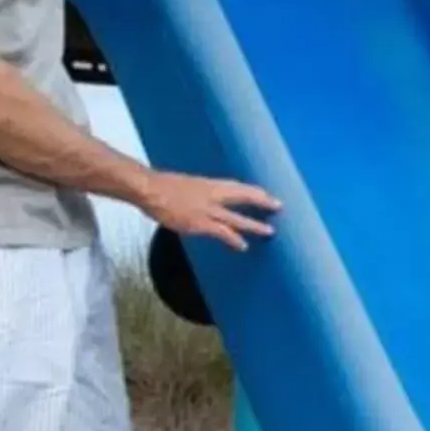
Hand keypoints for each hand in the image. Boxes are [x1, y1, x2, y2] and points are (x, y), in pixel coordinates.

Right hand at [138, 170, 280, 250]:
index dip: (255, 191)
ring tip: (270, 232)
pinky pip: (222, 232)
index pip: (238, 186)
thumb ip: (198, 192)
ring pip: (237, 218)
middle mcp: (213, 194)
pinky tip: (243, 246)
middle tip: (279, 207)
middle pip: (244, 196)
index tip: (269, 196)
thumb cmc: (162, 186)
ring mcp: (207, 209)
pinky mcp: (200, 223)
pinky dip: (234, 239)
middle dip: (262, 202)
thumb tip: (201, 198)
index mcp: (210, 183)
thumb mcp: (185, 184)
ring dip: (254, 225)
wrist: (149, 189)